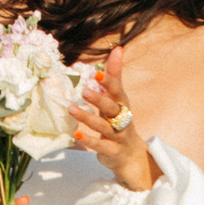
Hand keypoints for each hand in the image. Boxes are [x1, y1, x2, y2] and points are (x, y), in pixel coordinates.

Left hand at [71, 41, 157, 192]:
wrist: (132, 155)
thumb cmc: (120, 121)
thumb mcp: (118, 99)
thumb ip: (115, 75)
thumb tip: (117, 49)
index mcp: (122, 104)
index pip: (117, 91)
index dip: (108, 82)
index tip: (95, 74)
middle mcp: (122, 119)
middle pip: (112, 108)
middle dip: (99, 99)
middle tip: (84, 91)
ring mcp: (118, 136)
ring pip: (104, 127)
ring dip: (87, 118)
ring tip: (71, 109)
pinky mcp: (112, 151)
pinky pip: (101, 146)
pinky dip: (88, 140)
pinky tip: (75, 134)